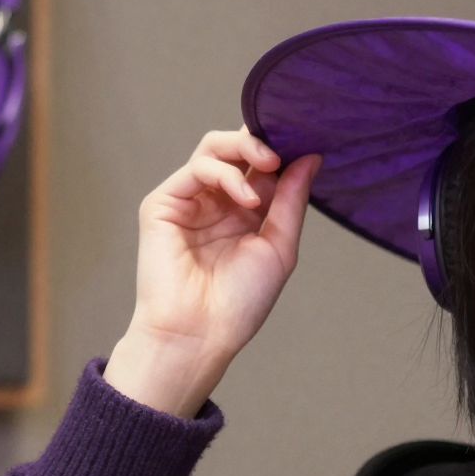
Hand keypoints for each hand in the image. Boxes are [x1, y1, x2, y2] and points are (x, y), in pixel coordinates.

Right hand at [106, 127, 322, 417]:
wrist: (200, 334)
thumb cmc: (239, 303)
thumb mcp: (280, 246)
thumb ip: (291, 199)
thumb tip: (311, 157)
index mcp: (244, 213)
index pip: (261, 166)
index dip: (281, 149)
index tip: (306, 141)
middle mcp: (216, 202)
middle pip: (236, 149)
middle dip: (262, 142)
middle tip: (284, 150)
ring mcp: (189, 201)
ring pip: (213, 149)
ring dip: (244, 149)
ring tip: (269, 166)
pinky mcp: (163, 204)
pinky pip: (195, 169)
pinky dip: (224, 173)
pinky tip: (246, 199)